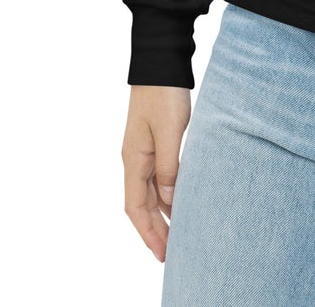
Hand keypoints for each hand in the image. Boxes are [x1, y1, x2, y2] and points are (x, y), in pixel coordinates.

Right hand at [123, 84, 191, 260]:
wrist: (160, 62)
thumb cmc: (164, 94)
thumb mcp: (169, 130)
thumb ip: (169, 165)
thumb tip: (169, 198)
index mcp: (133, 159)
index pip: (136, 207)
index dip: (148, 232)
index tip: (162, 253)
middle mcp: (134, 158)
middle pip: (142, 204)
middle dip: (155, 229)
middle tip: (172, 252)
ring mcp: (143, 149)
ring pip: (150, 191)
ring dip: (163, 213)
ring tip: (179, 233)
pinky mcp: (154, 140)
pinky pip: (158, 176)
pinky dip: (167, 193)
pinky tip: (180, 200)